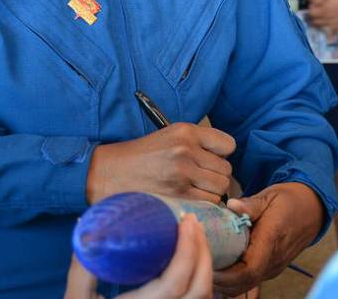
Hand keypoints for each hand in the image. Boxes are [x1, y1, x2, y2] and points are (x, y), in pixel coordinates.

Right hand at [64, 214, 212, 298]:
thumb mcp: (76, 298)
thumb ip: (82, 268)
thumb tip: (86, 228)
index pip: (175, 283)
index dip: (187, 250)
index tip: (184, 222)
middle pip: (200, 289)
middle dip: (203, 252)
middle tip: (192, 223)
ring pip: (203, 297)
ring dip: (204, 264)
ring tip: (195, 236)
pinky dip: (200, 277)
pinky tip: (191, 259)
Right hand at [86, 123, 234, 203]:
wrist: (109, 173)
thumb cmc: (139, 157)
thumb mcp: (168, 136)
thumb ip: (196, 143)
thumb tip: (222, 159)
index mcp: (185, 132)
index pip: (228, 145)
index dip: (221, 155)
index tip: (211, 160)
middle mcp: (186, 150)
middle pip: (226, 170)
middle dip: (216, 176)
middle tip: (200, 179)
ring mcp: (183, 174)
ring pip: (220, 188)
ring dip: (211, 192)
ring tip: (193, 190)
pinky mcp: (179, 195)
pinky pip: (209, 203)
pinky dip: (203, 204)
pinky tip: (188, 199)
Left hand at [212, 182, 323, 295]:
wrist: (313, 208)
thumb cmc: (290, 200)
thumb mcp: (271, 196)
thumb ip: (251, 204)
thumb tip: (231, 205)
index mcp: (271, 242)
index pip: (248, 271)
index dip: (225, 274)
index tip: (206, 263)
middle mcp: (273, 261)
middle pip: (243, 284)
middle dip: (219, 281)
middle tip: (196, 263)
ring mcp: (272, 267)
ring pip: (244, 285)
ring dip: (224, 281)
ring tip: (205, 262)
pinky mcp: (270, 267)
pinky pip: (248, 280)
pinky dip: (231, 279)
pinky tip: (218, 263)